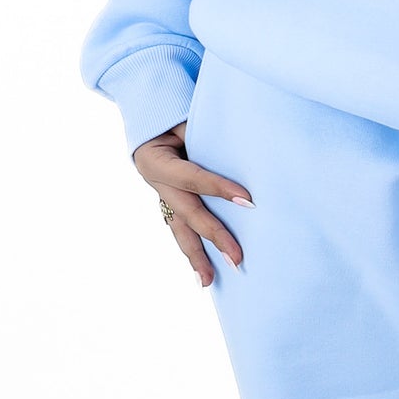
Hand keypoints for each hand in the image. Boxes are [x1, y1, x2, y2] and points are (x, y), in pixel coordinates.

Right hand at [133, 124, 251, 286]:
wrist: (149, 120)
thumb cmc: (173, 115)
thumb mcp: (183, 119)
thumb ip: (200, 134)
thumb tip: (235, 146)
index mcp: (155, 159)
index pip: (192, 177)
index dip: (219, 188)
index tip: (249, 201)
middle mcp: (155, 182)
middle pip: (187, 213)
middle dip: (213, 236)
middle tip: (237, 258)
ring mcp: (160, 195)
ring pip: (178, 229)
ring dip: (196, 257)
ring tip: (208, 282)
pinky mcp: (167, 204)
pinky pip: (180, 228)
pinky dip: (192, 249)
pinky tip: (202, 271)